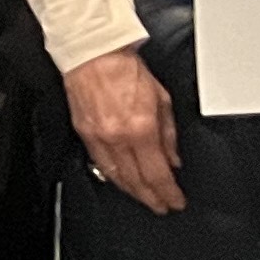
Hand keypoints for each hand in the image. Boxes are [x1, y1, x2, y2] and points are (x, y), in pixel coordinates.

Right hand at [66, 48, 181, 211]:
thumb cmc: (126, 69)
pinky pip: (99, 163)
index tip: (175, 201)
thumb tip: (172, 159)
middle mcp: (118, 138)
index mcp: (141, 129)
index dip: (168, 193)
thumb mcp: (162, 99)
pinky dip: (112, 176)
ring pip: (116, 176)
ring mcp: (98, 137)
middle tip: (161, 206)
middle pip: (136, 181)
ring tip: (143, 198)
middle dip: (151, 198)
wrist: (94, 53)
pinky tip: (120, 181)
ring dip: (132, 191)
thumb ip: (168, 134)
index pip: (158, 174)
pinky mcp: (83, 133)